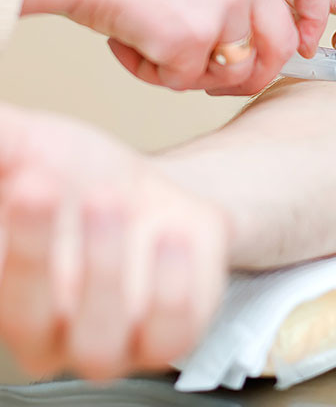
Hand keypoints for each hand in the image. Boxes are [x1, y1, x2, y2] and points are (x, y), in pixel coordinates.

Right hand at [0, 106, 227, 378]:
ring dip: (102, 267)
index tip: (9, 187)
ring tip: (110, 199)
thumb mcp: (39, 149)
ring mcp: (112, 341)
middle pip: (27, 318)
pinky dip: (171, 293)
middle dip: (30, 252)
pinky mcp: (167, 337)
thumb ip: (5, 141)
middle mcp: (51, 329)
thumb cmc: (91, 183)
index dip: (0, 242)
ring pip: (97, 340)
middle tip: (38, 186)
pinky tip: (171, 237)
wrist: (162, 198)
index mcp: (8, 288)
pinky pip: (168, 337)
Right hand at [18, 0, 328, 95]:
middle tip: (228, 82)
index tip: (304, 43)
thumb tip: (248, 29)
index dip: (313, 18)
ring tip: (159, 52)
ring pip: (236, 71)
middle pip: (281, 44)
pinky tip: (132, 47)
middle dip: (259, 75)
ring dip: (198, 75)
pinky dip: (158, 74)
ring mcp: (223, 6)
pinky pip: (186, 80)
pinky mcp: (193, 39)